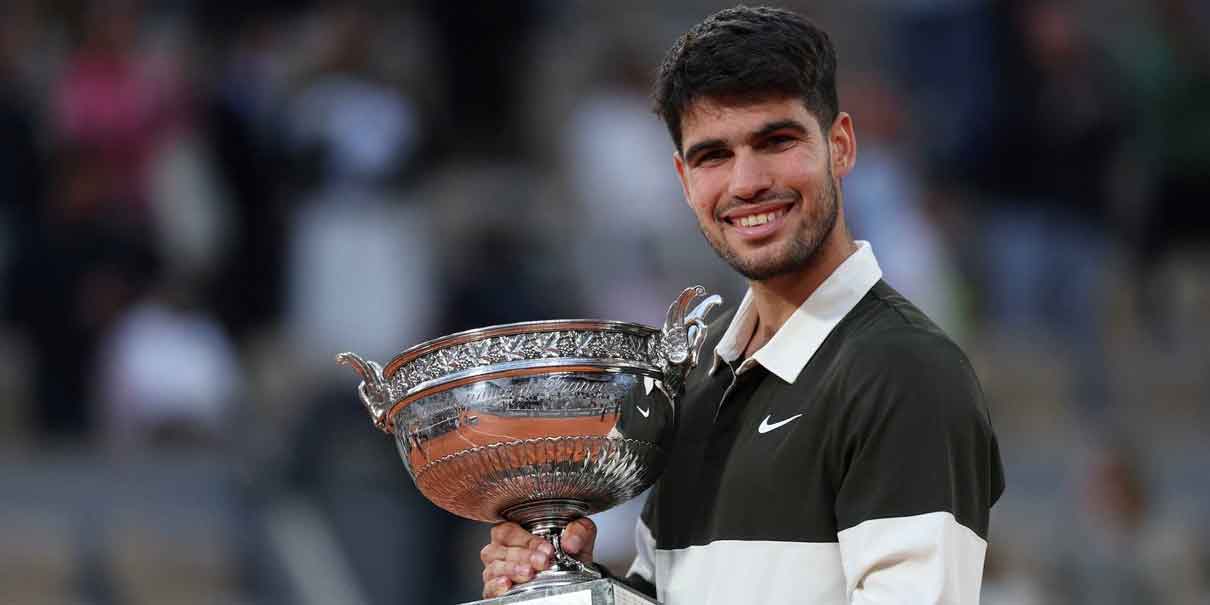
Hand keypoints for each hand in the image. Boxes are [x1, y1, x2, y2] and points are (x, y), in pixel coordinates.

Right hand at [479, 518, 597, 598]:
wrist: (575, 576)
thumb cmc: (568, 552)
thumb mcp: (578, 535)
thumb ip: (578, 530)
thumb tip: (571, 542)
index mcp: (515, 531)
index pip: (510, 531)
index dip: (527, 540)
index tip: (547, 549)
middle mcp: (501, 549)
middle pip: (499, 549)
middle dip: (522, 556)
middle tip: (541, 562)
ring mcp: (497, 570)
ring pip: (493, 567)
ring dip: (511, 570)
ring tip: (529, 573)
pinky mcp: (496, 589)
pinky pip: (488, 588)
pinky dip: (495, 586)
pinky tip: (507, 584)